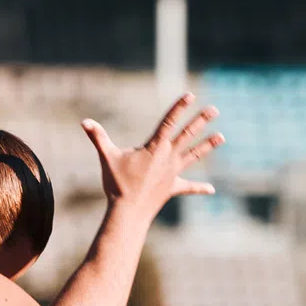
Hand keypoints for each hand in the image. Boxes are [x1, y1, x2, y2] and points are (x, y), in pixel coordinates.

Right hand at [81, 93, 222, 211]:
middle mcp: (168, 157)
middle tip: (214, 110)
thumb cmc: (117, 184)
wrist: (128, 211)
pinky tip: (211, 189)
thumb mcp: (106, 158)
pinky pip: (188, 187)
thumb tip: (84, 122)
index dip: (179, 107)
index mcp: (154, 147)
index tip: (191, 95)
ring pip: (194, 155)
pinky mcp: (172, 188)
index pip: (169, 122)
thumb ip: (98, 137)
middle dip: (201, 120)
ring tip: (222, 136)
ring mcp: (173, 172)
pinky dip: (199, 188)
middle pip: (187, 134)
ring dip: (207, 145)